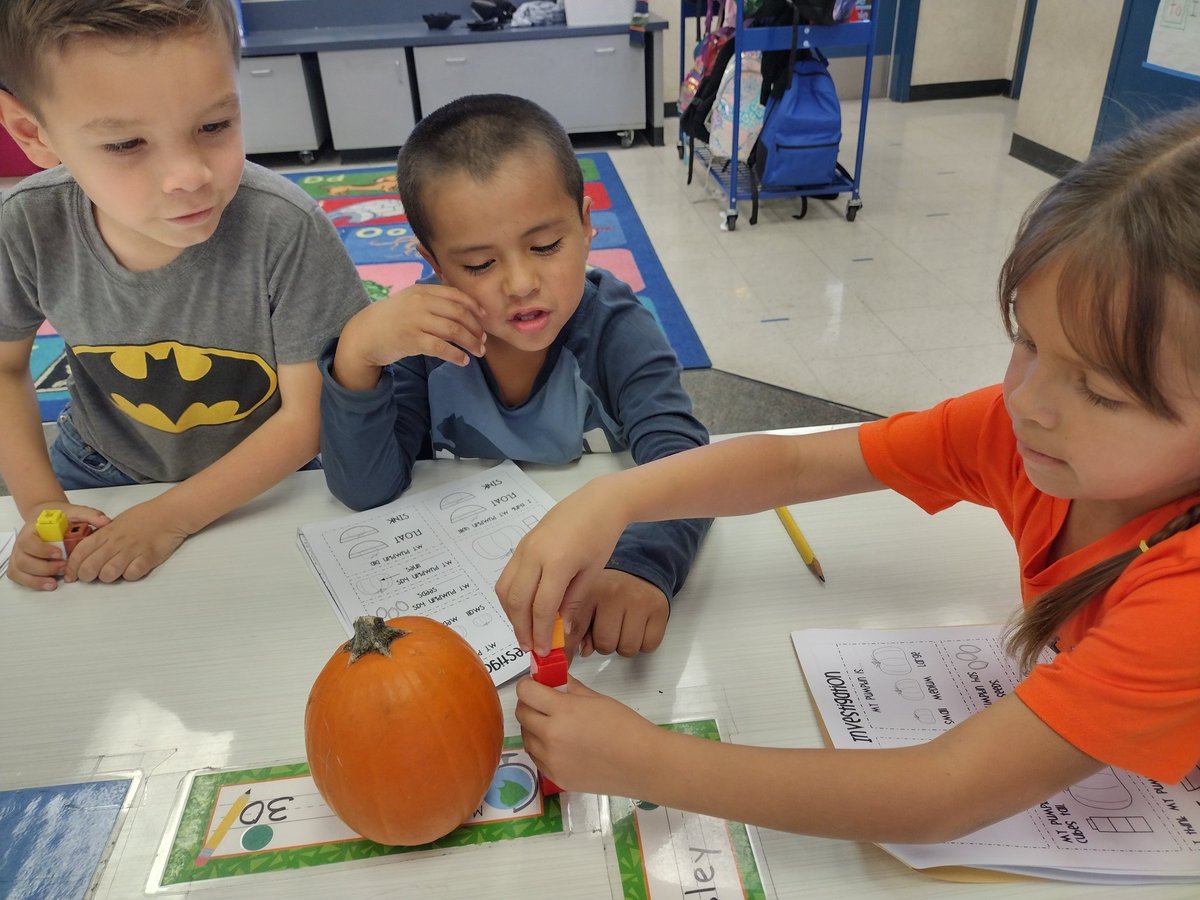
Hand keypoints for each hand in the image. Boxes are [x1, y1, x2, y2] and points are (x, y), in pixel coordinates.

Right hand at [7, 503, 110, 590]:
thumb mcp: (75, 512)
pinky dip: (31, 583)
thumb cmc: (59, 517)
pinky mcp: (21, 565)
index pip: (28, 542)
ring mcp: (20, 555)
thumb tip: (106, 522)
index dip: (42, 550)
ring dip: (37, 579)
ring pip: (20, 571)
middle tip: (63, 567)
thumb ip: (90, 515)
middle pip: (23, 560)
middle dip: (43, 568)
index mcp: (32, 530)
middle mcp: (22, 544)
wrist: (46, 518)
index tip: (59, 553)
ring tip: (54, 582)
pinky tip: (47, 584)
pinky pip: (19, 577)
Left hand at [64, 497, 188, 582]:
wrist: (169, 513)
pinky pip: (132, 574)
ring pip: (108, 574)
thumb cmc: (144, 517)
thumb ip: (102, 537)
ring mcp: (132, 550)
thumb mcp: (116, 523)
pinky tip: (133, 569)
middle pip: (90, 567)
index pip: (79, 553)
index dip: (72, 568)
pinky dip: (130, 575)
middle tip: (92, 578)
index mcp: (105, 533)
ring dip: (109, 577)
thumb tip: (88, 554)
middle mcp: (116, 542)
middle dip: (86, 577)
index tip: (71, 576)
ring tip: (115, 573)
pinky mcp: (148, 557)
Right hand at [333, 284, 485, 389]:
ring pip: (453, 331)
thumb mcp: (409, 301)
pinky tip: (463, 361)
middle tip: (484, 341)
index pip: (456, 295)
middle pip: (459, 314)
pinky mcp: (411, 340)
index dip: (475, 307)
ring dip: (471, 343)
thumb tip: (465, 310)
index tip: (485, 318)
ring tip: (478, 352)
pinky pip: (441, 348)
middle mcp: (419, 303)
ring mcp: (415, 321)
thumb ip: (432, 301)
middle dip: (476, 328)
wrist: (363, 334)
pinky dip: (456, 355)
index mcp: (421, 290)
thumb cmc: (391, 319)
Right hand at [497, 479, 628, 655]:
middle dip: (521, 628)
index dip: (541, 632)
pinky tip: (523, 609)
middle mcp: (533, 555)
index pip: (541, 607)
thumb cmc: (601, 536)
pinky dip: (511, 597)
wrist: (596, 503)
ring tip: (525, 631)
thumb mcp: (592, 573)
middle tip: (530, 647)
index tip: (545, 651)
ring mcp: (523, 548)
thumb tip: (563, 632)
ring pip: (505, 589)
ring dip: (511, 614)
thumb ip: (574, 602)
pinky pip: (507, 576)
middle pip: (517, 600)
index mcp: (557, 562)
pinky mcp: (520, 545)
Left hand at [516, 675, 663, 796]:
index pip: (526, 692)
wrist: (641, 764)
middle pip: (521, 714)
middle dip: (528, 704)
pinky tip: (560, 745)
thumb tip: (554, 680)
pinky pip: (536, 758)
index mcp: (563, 711)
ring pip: (526, 737)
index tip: (535, 684)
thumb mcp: (597, 699)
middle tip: (543, 703)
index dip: (527, 684)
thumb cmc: (625, 726)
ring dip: (533, 727)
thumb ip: (570, 688)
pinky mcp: (555, 777)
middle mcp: (550, 736)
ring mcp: (551, 760)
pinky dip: (541, 748)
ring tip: (553, 725)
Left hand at [571, 569, 667, 657]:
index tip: (565, 662)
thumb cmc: (611, 589)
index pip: (576, 628)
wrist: (641, 569)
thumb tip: (581, 652)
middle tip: (609, 630)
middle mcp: (615, 594)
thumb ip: (579, 626)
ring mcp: (640, 602)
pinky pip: (648, 646)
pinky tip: (639, 628)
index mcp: (592, 590)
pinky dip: (643, 643)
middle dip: (605, 644)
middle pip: (606, 644)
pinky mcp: (659, 610)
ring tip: (624, 628)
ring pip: (628, 648)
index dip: (569, 648)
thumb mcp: (588, 600)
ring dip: (624, 645)